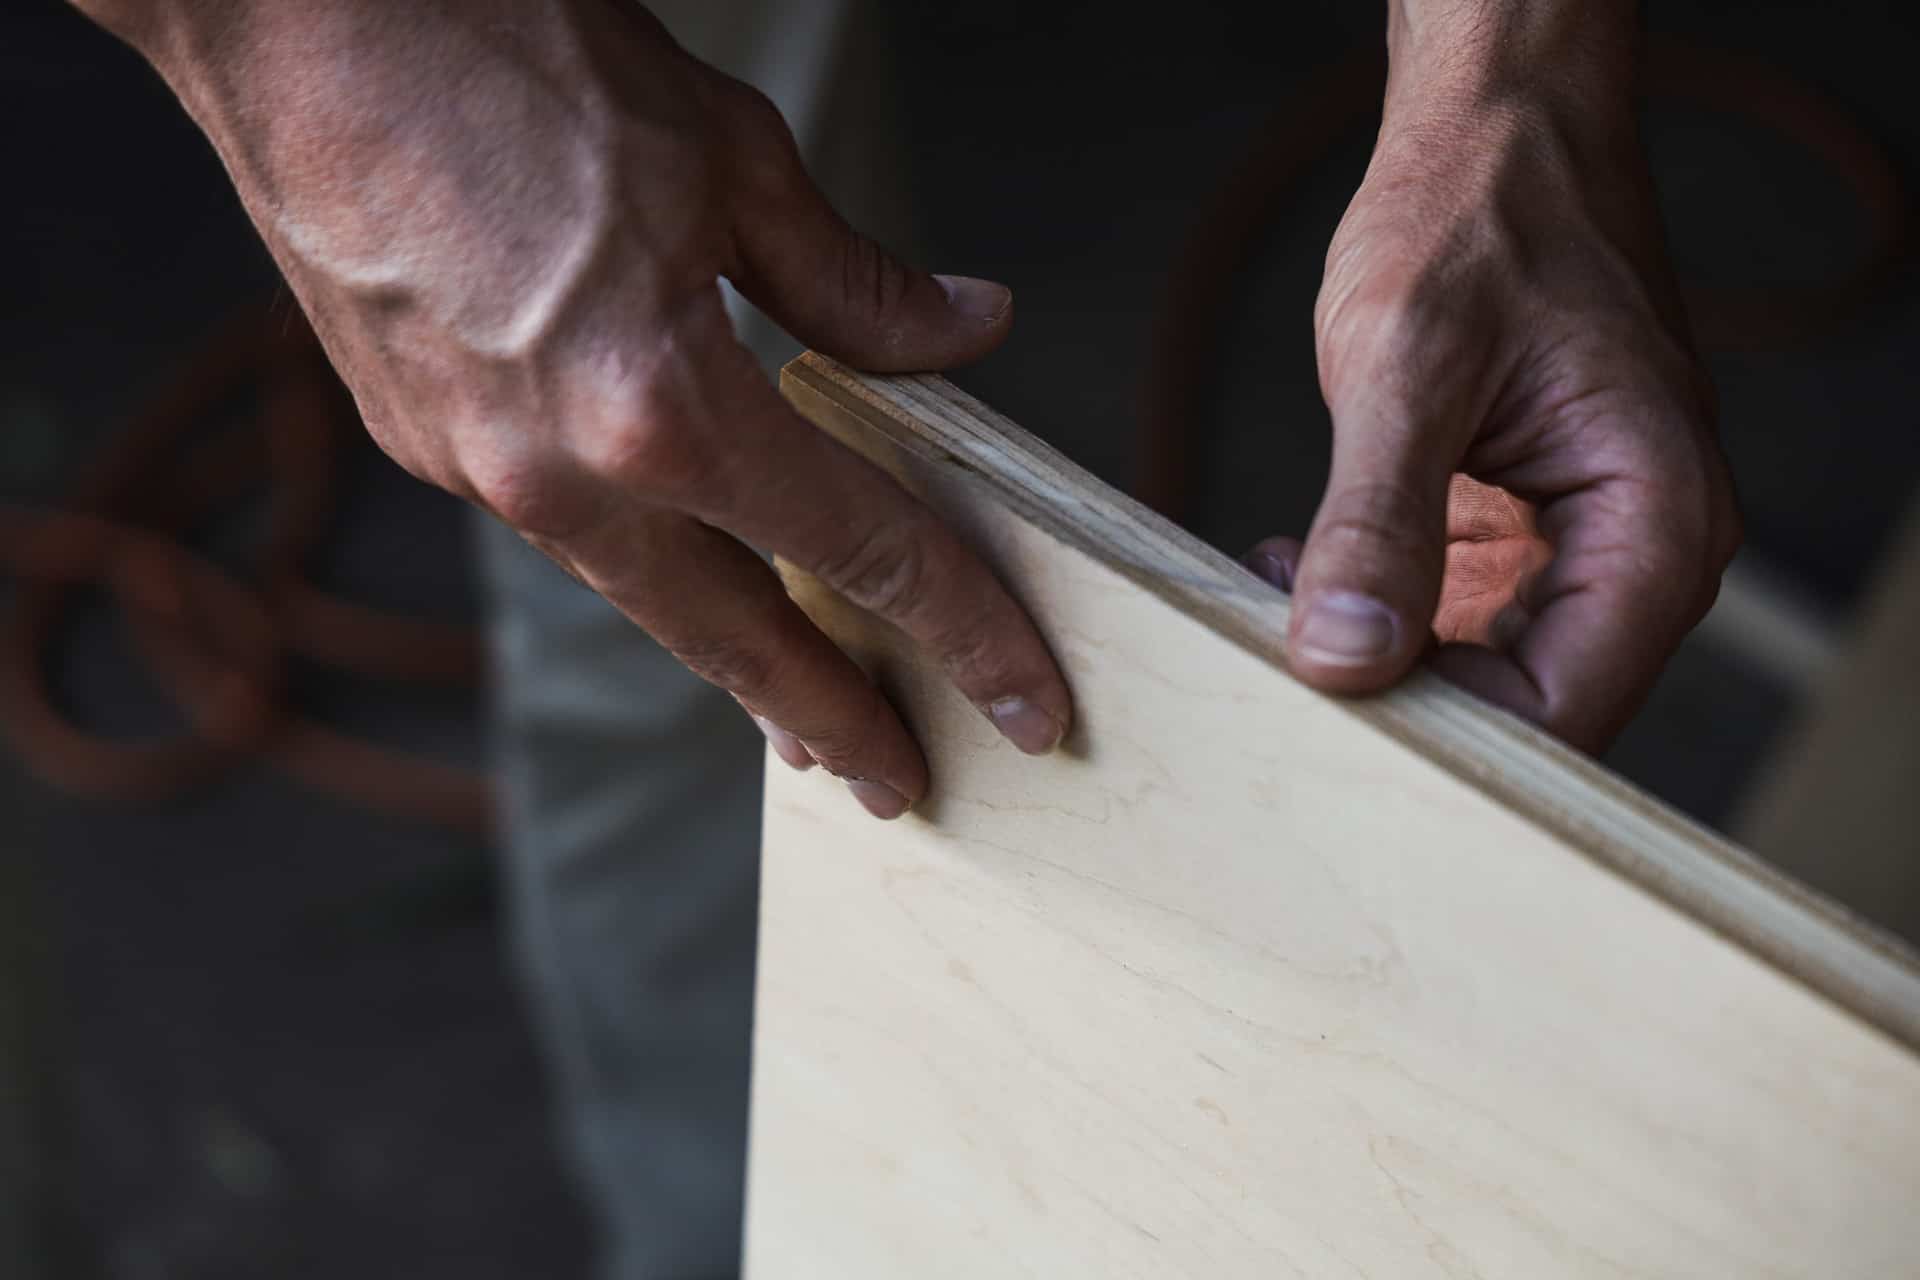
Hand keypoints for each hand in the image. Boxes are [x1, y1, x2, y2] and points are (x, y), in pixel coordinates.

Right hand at [92, 0, 1071, 817]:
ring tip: (803, 705)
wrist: (295, 17)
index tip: (1024, 704)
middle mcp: (561, 475)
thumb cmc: (504, 54)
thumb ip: (854, 286)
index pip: (863, 553)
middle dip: (831, 723)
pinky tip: (683, 553)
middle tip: (900, 784)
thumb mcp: (733, 160)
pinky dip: (645, 558)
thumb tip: (961, 334)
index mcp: (662, 406)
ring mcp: (479, 470)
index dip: (964, 636)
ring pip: (642, 598)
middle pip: (736, 642)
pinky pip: (567, 529)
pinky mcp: (424, 442)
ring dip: (733, 657)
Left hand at [1246, 12, 1738, 751]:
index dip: (1448, 738)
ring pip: (1480, 678)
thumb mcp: (1410, 362)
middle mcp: (1635, 555)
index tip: (1328, 715)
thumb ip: (1378, 517)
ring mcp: (1575, 552)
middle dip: (1402, 709)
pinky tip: (1291, 574)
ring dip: (1374, 663)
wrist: (1495, 141)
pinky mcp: (1516, 537)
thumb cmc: (1481, 218)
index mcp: (1655, 524)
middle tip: (1277, 676)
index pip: (1565, 711)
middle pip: (1528, 714)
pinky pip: (1449, 623)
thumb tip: (1346, 656)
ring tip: (1272, 608)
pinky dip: (1367, 613)